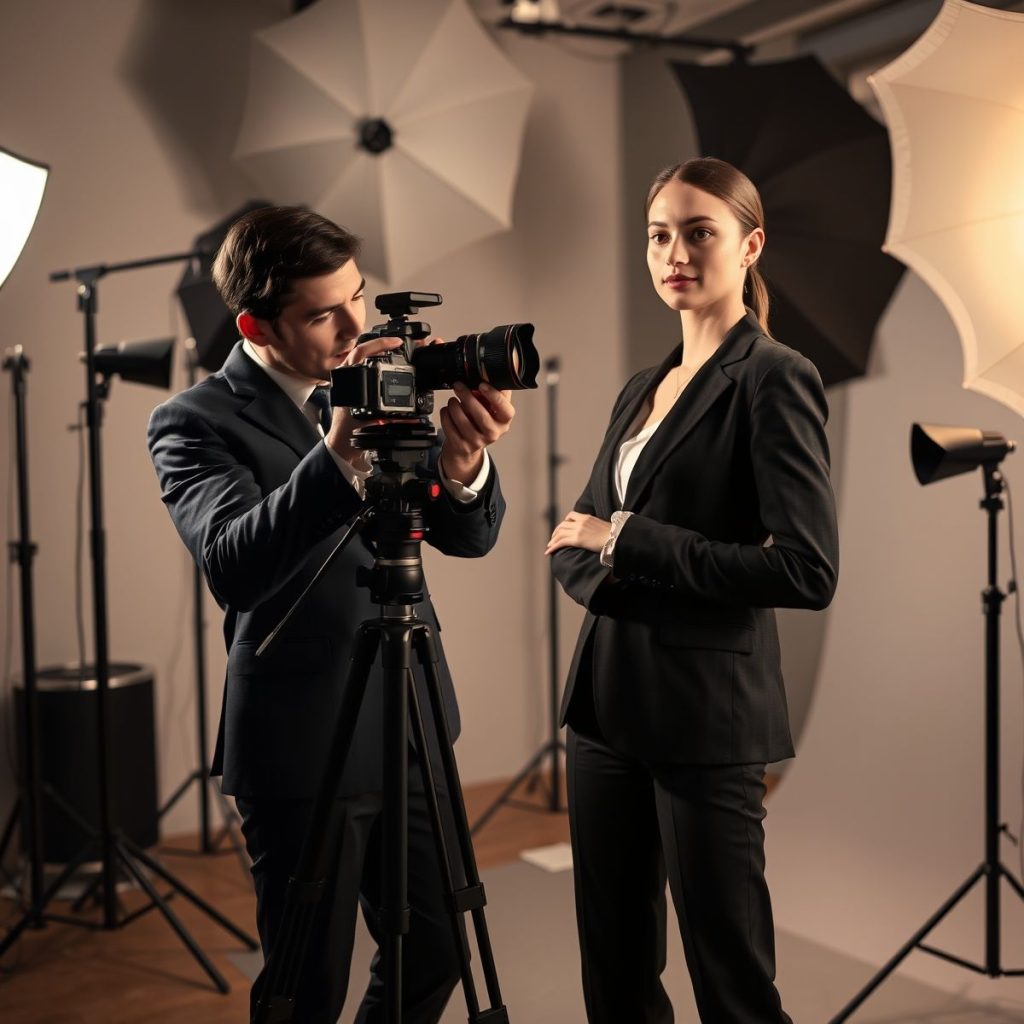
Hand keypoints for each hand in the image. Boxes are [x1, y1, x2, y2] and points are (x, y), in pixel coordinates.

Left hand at [325, 335, 402, 467]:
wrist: (341, 443)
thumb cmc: (348, 432)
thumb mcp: (369, 422)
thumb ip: (389, 419)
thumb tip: (408, 416)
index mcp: (346, 380)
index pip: (361, 352)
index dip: (380, 344)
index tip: (396, 343)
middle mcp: (344, 376)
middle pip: (361, 349)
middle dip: (380, 343)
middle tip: (397, 344)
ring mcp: (346, 380)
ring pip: (360, 356)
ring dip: (376, 351)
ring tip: (392, 349)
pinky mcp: (350, 385)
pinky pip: (361, 366)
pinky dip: (373, 361)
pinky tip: (384, 362)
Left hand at [439, 382, 514, 483]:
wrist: (468, 445)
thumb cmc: (480, 420)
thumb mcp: (490, 406)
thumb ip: (492, 391)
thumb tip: (487, 372)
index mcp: (503, 421)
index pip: (506, 410)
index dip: (494, 396)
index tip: (482, 385)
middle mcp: (493, 433)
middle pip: (481, 415)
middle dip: (467, 397)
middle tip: (458, 386)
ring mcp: (477, 442)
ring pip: (463, 422)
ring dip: (454, 406)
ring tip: (452, 400)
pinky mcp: (461, 446)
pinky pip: (450, 428)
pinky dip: (446, 415)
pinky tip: (447, 411)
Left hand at [545, 511, 611, 555]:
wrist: (618, 538)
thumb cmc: (614, 535)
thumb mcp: (603, 526)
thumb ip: (595, 526)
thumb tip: (595, 532)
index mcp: (587, 517)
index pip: (571, 515)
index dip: (564, 522)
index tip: (562, 529)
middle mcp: (581, 522)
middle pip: (562, 524)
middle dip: (556, 532)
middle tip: (553, 539)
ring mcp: (578, 530)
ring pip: (559, 533)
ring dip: (553, 540)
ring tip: (549, 546)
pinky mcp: (577, 539)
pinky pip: (561, 542)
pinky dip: (553, 546)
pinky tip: (549, 552)